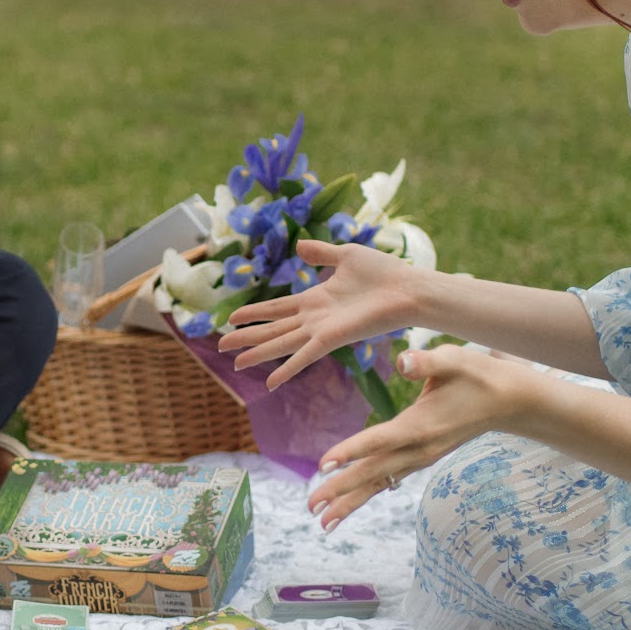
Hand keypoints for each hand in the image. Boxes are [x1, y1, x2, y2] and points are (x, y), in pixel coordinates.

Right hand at [222, 239, 426, 388]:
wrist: (408, 289)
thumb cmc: (384, 273)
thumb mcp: (346, 255)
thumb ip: (321, 253)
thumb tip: (300, 245)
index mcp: (316, 299)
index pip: (278, 308)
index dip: (255, 312)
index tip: (233, 317)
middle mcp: (314, 318)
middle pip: (273, 328)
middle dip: (247, 337)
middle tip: (222, 344)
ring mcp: (321, 330)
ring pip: (281, 343)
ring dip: (257, 353)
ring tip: (234, 362)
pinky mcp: (332, 339)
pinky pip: (304, 356)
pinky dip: (287, 369)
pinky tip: (269, 383)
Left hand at [305, 347, 531, 529]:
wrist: (509, 402)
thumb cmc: (478, 375)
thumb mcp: (455, 359)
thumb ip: (427, 361)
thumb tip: (402, 359)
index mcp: (422, 424)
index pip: (381, 440)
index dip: (351, 451)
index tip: (323, 464)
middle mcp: (420, 448)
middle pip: (374, 472)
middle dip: (341, 490)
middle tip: (310, 507)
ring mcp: (421, 457)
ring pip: (379, 483)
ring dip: (349, 501)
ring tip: (320, 522)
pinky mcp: (420, 458)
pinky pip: (388, 481)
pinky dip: (365, 494)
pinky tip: (345, 508)